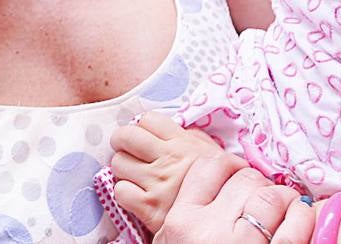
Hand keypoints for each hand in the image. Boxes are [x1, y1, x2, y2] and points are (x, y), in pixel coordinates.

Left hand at [110, 112, 245, 230]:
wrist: (222, 221)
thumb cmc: (217, 185)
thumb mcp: (212, 154)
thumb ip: (192, 137)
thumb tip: (175, 126)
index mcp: (183, 144)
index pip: (147, 119)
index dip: (144, 127)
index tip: (148, 137)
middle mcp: (168, 161)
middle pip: (125, 136)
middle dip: (124, 142)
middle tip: (131, 151)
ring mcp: (158, 184)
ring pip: (118, 163)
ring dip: (124, 168)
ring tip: (136, 174)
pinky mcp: (149, 208)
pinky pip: (120, 191)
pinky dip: (125, 192)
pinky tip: (137, 194)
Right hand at [154, 157, 313, 243]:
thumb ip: (190, 216)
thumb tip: (224, 182)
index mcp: (180, 222)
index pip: (209, 168)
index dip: (231, 167)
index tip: (240, 177)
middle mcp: (207, 230)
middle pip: (245, 179)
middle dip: (261, 185)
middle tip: (265, 200)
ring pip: (271, 196)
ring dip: (285, 199)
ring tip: (286, 210)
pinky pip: (296, 225)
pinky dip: (303, 218)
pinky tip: (300, 222)